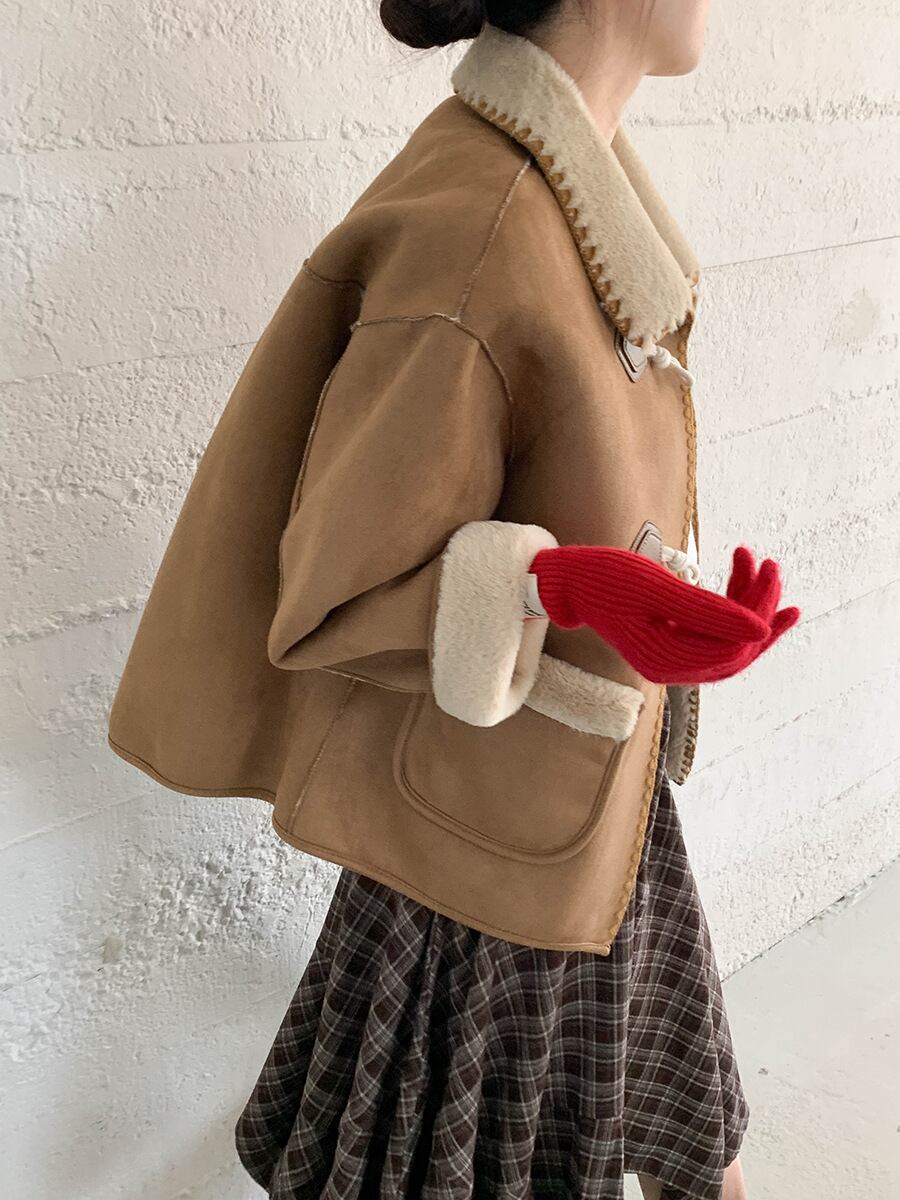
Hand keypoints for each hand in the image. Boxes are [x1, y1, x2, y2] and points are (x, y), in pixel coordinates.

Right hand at [528, 543, 798, 684]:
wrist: (571, 581)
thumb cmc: (605, 578)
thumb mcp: (657, 587)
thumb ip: (709, 611)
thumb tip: (760, 629)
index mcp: (665, 660)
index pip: (732, 647)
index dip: (757, 611)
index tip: (766, 567)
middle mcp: (671, 669)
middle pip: (737, 650)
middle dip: (760, 608)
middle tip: (771, 566)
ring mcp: (671, 661)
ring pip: (729, 644)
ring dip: (750, 606)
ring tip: (762, 567)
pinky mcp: (671, 646)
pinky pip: (714, 637)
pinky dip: (733, 612)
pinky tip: (748, 585)